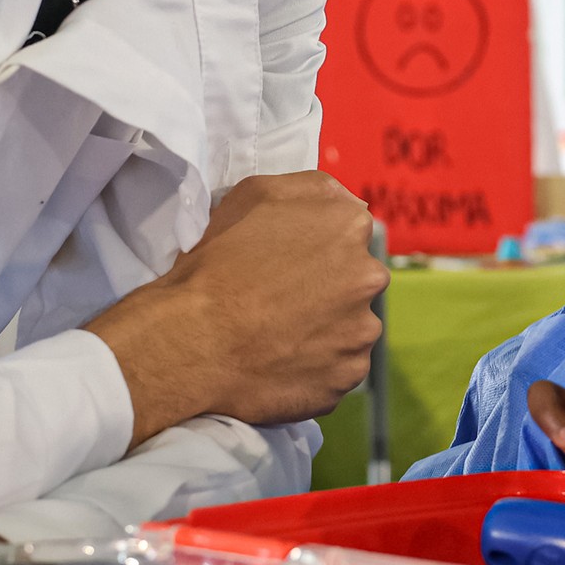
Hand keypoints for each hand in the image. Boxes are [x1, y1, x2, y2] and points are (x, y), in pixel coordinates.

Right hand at [85, 170, 384, 441]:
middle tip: (283, 300)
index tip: (289, 262)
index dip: (316, 246)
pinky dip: (319, 365)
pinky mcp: (348, 375)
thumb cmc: (218, 263)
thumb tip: (342, 201)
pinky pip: (340, 367)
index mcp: (350, 226)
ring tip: (280, 334)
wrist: (195, 339)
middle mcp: (369, 276)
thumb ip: (311, 189)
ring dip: (326, 328)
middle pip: (356, 278)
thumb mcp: (254, 193)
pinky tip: (284, 360)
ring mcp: (362, 331)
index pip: (348, 230)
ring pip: (352, 325)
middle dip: (328, 287)